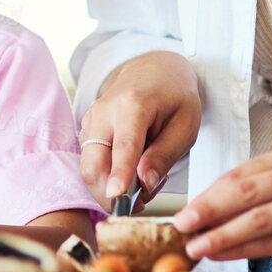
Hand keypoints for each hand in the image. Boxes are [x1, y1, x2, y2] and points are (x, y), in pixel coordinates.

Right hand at [78, 51, 200, 207]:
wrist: (154, 70)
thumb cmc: (174, 97)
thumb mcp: (185, 124)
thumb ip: (164, 155)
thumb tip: (145, 184)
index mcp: (133, 104)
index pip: (124, 146)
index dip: (120, 174)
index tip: (116, 196)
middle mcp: (103, 111)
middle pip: (93, 164)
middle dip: (111, 195)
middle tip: (142, 201)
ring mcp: (90, 120)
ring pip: (88, 168)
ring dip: (111, 188)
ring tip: (143, 179)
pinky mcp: (86, 130)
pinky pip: (90, 163)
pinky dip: (108, 177)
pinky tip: (132, 170)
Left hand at [173, 147, 271, 269]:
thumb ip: (256, 190)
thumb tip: (207, 209)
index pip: (238, 174)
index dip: (208, 193)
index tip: (185, 209)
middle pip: (244, 192)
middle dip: (208, 210)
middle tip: (182, 224)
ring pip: (256, 220)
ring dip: (221, 235)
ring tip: (196, 246)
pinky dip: (243, 249)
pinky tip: (223, 254)